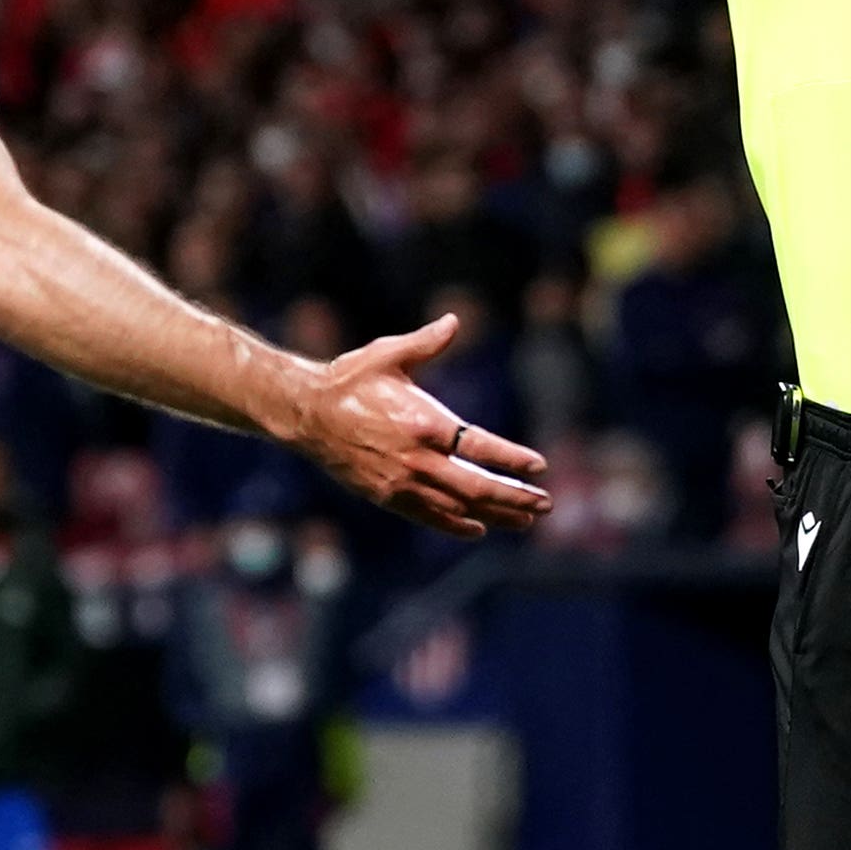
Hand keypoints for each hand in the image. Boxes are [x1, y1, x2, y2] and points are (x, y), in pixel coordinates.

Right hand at [281, 313, 553, 538]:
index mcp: (424, 422)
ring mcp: (402, 482)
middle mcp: (417, 458)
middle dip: (515, 497)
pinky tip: (477, 528)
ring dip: (495, 514)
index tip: (539, 466)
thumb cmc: (349, 380)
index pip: (480, 446)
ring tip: (524, 521)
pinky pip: (429, 517)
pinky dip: (456, 525)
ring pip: (458, 507)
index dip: (512, 459)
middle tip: (545, 503)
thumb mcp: (389, 355)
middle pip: (477, 486)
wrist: (305, 413)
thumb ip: (427, 343)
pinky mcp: (387, 496)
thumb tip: (454, 321)